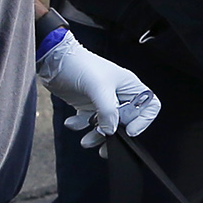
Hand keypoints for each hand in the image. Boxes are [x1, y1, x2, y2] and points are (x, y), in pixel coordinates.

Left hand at [39, 32, 160, 150]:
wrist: (53, 60)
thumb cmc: (79, 64)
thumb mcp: (98, 87)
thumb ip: (108, 111)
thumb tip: (111, 130)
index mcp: (128, 85)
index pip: (149, 106)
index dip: (143, 120)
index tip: (129, 131)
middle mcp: (118, 93)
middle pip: (127, 121)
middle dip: (115, 134)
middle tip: (105, 142)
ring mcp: (102, 100)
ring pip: (107, 125)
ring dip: (96, 135)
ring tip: (86, 141)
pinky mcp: (88, 105)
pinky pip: (89, 122)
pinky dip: (81, 126)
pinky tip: (72, 123)